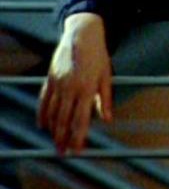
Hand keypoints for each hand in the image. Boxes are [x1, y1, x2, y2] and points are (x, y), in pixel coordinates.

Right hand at [37, 13, 112, 153]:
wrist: (82, 35)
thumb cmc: (99, 57)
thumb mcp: (107, 77)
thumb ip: (105, 99)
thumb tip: (107, 120)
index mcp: (87, 89)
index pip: (81, 119)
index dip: (78, 137)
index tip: (78, 150)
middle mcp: (70, 88)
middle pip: (64, 119)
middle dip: (63, 138)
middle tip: (63, 153)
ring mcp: (58, 83)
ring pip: (52, 112)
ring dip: (53, 130)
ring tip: (55, 143)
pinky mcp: (50, 78)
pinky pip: (44, 100)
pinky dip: (42, 114)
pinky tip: (43, 125)